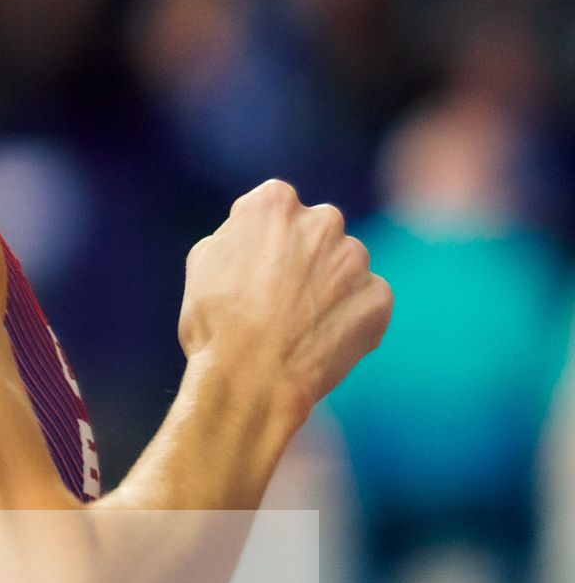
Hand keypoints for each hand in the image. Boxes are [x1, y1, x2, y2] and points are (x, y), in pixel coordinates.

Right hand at [178, 179, 392, 420]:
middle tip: (277, 299)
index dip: (260, 242)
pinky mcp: (378, 297)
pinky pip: (365, 301)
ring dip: (327, 287)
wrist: (250, 381)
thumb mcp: (204, 261)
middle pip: (314, 233)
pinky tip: (319, 341)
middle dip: (302, 258)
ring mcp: (355, 259)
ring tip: (298, 326)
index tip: (251, 271)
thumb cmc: (216, 323)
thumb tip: (256, 237)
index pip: (273, 209)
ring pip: (343, 267)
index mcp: (274, 202)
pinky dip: (348, 317)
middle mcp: (322, 220)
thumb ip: (239, 235)